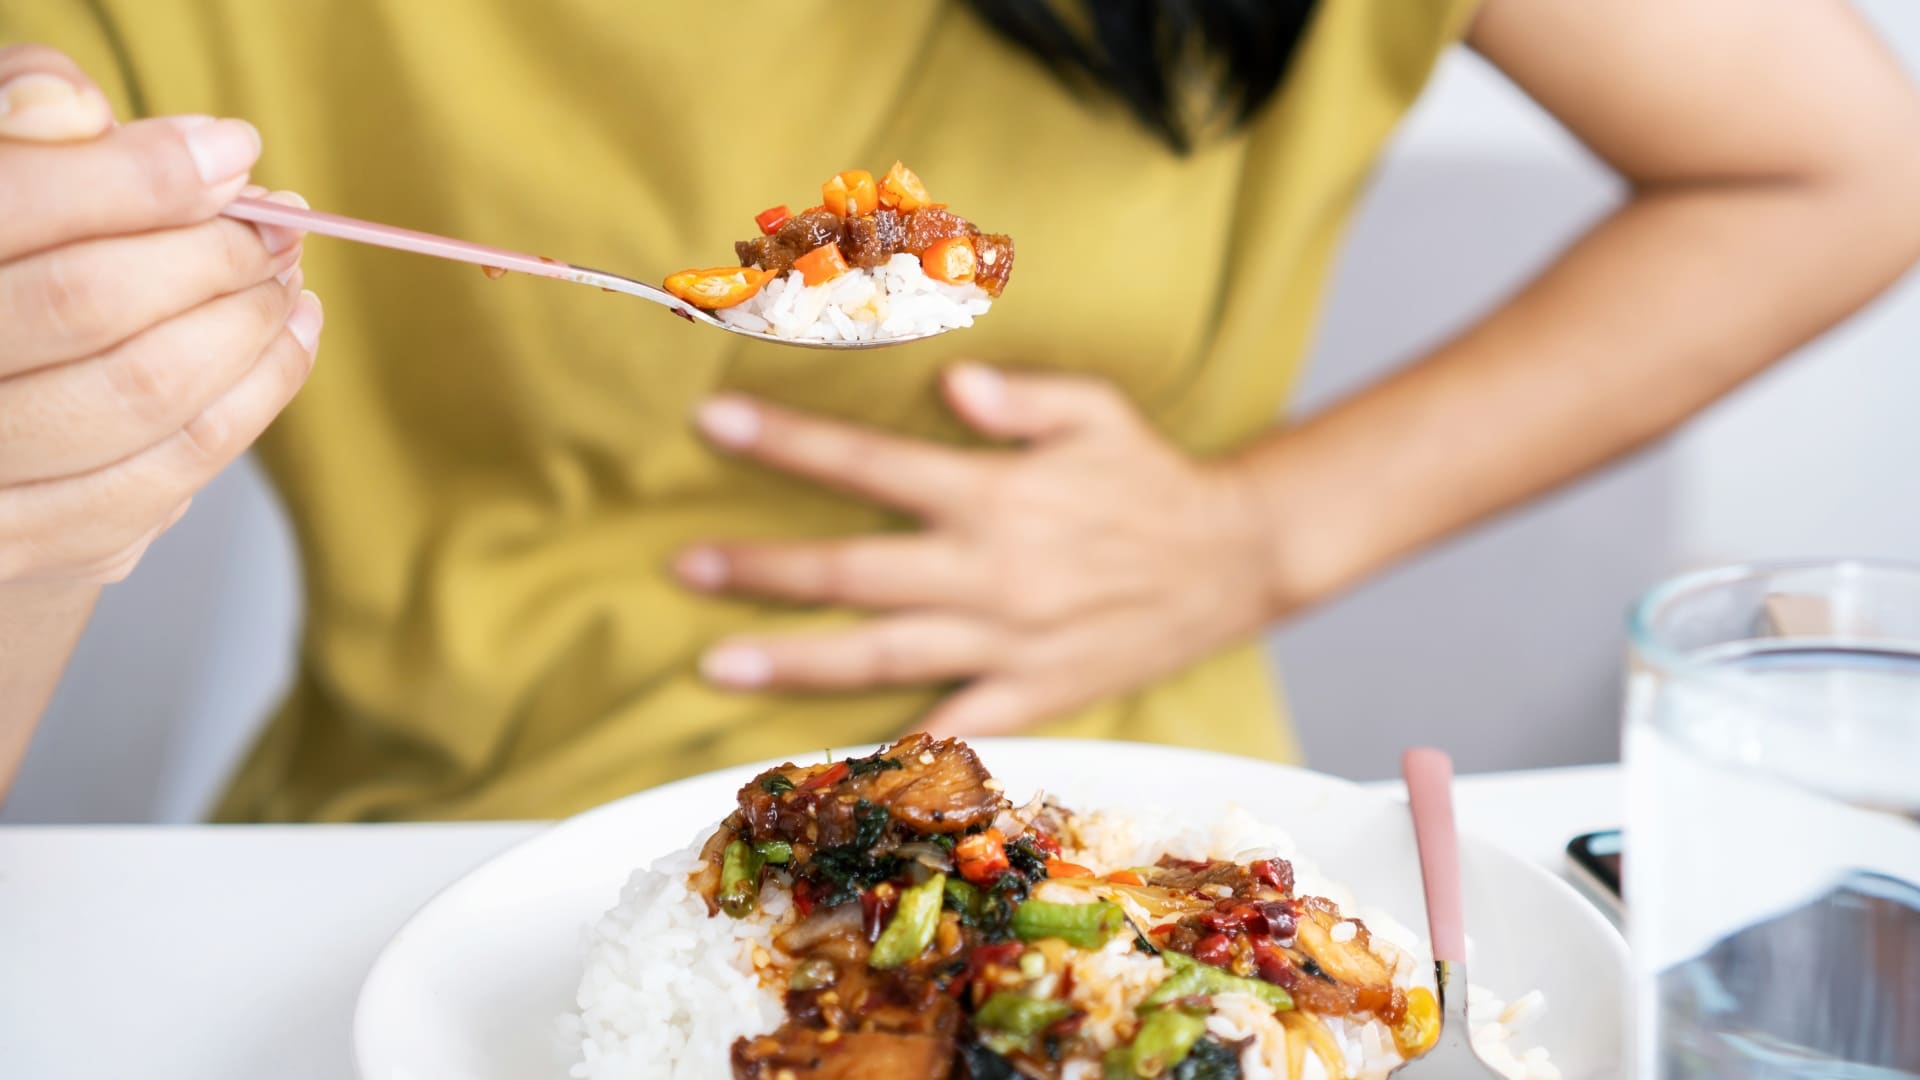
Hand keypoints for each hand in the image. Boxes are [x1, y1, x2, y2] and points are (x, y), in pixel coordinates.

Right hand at [0, 45, 322, 588]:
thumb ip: (20, 141)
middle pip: (90, 301)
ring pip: (149, 394)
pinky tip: (286, 344)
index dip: (139, 175)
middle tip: (277, 222)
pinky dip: (254, 399)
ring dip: (250, 327)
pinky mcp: (27, 545)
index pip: (19, 207)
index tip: (234, 154)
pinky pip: (172, 475)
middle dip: (212, 252)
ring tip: (287, 279)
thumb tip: (83, 113)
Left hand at [674, 364, 1280, 736]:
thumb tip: (948, 383)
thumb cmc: (1150, 477)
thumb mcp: (1096, 411)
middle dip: (761, 570)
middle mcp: (989, 573)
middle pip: (853, 573)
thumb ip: (1020, 397)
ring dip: (793, 660)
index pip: (870, 465)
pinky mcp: (1032, 696)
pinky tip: (825, 755)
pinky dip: (890, 747)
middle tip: (681, 568)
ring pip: (881, 657)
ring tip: (714, 663)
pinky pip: (950, 727)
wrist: (1234, 562)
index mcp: (994, 496)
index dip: (788, 442)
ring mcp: (1006, 643)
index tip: (713, 425)